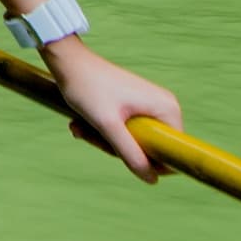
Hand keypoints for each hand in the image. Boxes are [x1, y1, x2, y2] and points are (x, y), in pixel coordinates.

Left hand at [49, 41, 182, 181]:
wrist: (68, 61)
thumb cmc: (88, 88)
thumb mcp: (108, 126)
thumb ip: (130, 154)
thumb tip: (153, 179)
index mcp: (168, 109)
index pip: (172, 152)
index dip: (150, 163)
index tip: (121, 156)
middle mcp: (164, 106)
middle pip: (149, 148)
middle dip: (117, 149)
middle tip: (93, 136)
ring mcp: (149, 105)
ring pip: (133, 141)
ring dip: (104, 141)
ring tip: (82, 127)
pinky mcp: (135, 105)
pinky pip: (124, 131)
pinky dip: (103, 132)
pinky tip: (81, 124)